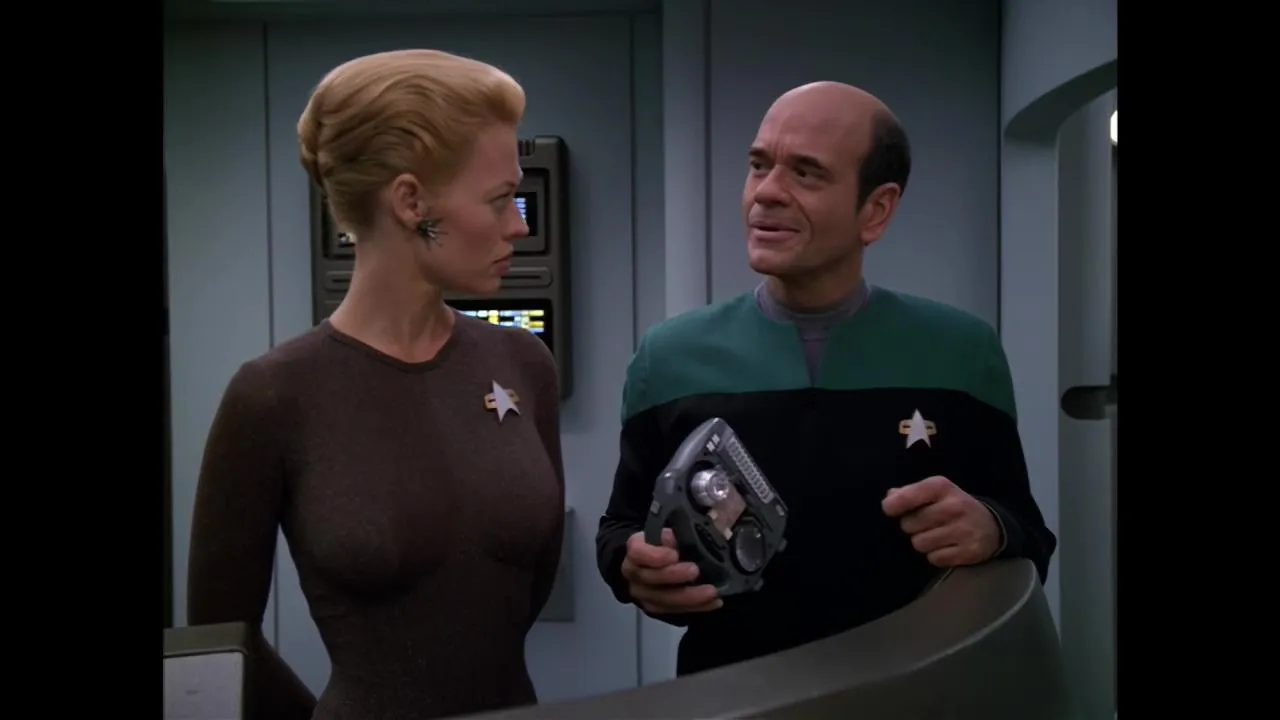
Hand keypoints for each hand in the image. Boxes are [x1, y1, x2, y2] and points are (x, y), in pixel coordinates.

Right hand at [621, 529, 722, 614]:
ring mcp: (644, 595)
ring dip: (689, 598)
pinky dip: (696, 608)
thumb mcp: (669, 531)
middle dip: (673, 576)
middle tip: (695, 570)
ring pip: (662, 600)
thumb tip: (693, 532)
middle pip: (649, 579)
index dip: (655, 556)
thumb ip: (678, 533)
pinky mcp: (656, 609)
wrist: (651, 561)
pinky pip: (675, 612)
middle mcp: (633, 575)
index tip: (675, 554)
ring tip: (712, 592)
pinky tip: (714, 602)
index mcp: (635, 550)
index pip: (638, 553)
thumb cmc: (664, 543)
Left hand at [881, 475, 999, 567]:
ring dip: (923, 542)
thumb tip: (890, 498)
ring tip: (937, 535)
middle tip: (926, 524)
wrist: (992, 526)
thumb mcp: (935, 492)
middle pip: (909, 524)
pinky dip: (936, 555)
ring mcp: (963, 530)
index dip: (893, 505)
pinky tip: (947, 546)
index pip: (908, 496)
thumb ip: (910, 493)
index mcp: (942, 487)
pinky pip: (934, 558)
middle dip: (912, 526)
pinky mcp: (969, 552)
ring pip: (919, 544)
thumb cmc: (953, 506)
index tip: (889, 509)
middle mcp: (954, 507)